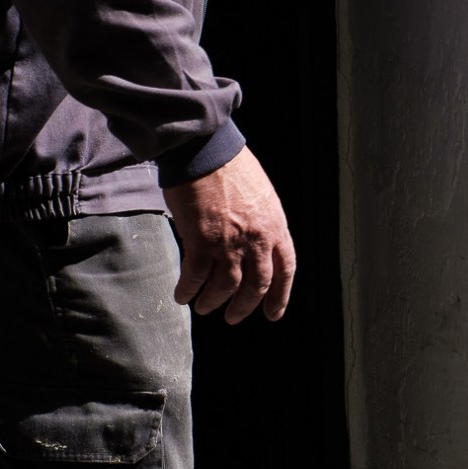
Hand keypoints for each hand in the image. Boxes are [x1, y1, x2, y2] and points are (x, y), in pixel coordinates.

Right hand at [162, 146, 295, 323]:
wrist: (207, 151)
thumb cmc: (233, 168)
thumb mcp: (263, 197)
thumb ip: (263, 224)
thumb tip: (257, 245)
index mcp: (276, 227)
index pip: (285, 270)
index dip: (280, 296)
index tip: (273, 314)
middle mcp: (257, 240)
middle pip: (256, 286)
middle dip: (244, 306)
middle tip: (233, 317)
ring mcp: (229, 243)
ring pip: (225, 287)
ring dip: (213, 301)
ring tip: (204, 307)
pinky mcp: (200, 241)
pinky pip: (195, 276)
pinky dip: (188, 289)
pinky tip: (182, 295)